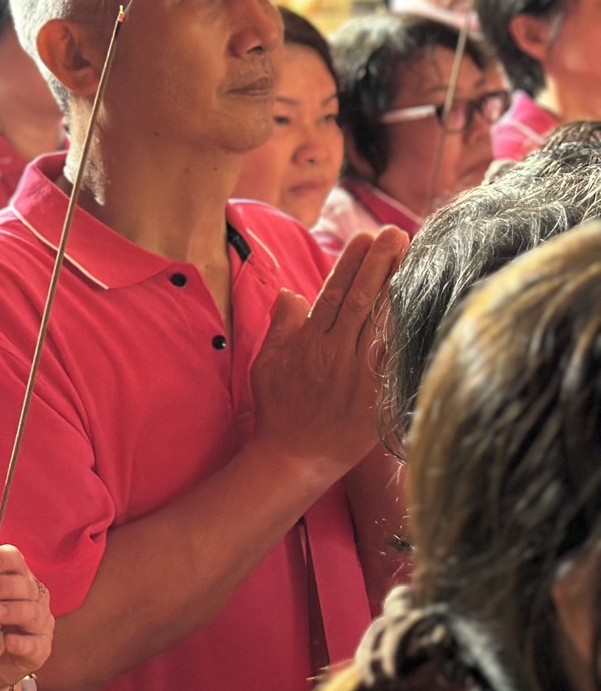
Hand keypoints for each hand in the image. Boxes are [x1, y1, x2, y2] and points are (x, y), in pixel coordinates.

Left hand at [0, 545, 52, 690]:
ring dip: (14, 610)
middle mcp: (32, 597)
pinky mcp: (39, 650)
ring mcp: (38, 623)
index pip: (15, 560)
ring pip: (32, 612)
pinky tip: (8, 641)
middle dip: (5, 585)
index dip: (4, 559)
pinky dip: (22, 642)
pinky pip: (35, 645)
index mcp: (16, 577)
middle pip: (26, 584)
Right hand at [250, 227, 406, 478]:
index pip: (333, 293)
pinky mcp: (379, 395)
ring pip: (383, 323)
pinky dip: (411, 332)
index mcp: (309, 342)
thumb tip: (291, 292)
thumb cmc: (279, 408)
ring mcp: (360, 374)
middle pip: (363, 301)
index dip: (350, 264)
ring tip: (415, 258)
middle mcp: (336, 353)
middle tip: (396, 234)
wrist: (297, 456)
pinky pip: (398, 358)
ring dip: (399, 288)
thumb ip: (280, 326)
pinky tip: (426, 309)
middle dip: (380, 264)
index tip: (364, 237)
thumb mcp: (266, 363)